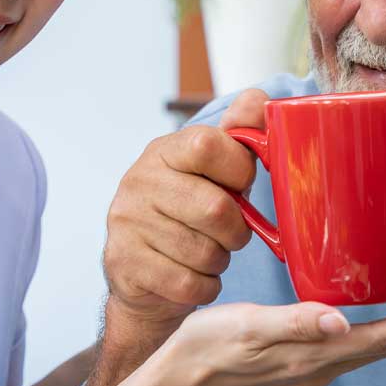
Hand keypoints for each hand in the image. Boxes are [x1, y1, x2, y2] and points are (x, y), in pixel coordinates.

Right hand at [102, 89, 270, 338]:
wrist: (139, 272)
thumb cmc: (189, 213)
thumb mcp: (212, 170)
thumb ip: (239, 134)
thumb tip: (261, 100)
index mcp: (164, 151)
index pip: (208, 145)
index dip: (239, 170)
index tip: (239, 186)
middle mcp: (138, 180)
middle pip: (216, 209)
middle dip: (237, 230)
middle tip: (231, 233)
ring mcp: (126, 222)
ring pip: (205, 252)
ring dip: (219, 260)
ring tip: (208, 254)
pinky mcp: (124, 263)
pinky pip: (189, 284)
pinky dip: (204, 286)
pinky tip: (194, 276)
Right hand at [159, 296, 385, 385]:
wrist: (183, 375)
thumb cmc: (212, 343)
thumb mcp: (250, 326)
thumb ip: (295, 323)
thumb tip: (341, 324)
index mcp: (315, 354)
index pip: (381, 340)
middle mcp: (321, 364)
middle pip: (385, 345)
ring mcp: (311, 365)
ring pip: (370, 346)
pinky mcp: (298, 359)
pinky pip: (351, 346)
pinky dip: (376, 332)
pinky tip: (371, 321)